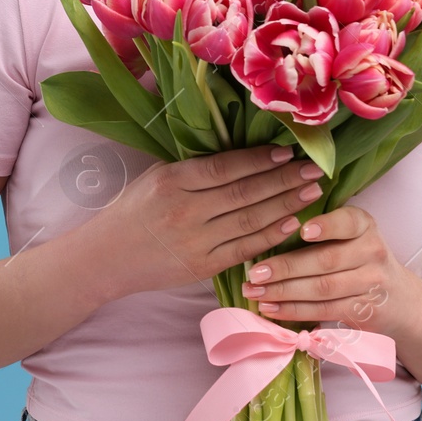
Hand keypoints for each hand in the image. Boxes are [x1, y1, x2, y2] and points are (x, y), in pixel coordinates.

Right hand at [87, 144, 327, 298]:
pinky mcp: (202, 267)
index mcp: (171, 182)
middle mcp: (185, 211)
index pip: (224, 168)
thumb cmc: (132, 211)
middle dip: (284, 180)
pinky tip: (292, 222)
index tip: (286, 153)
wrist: (107, 258)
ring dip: (286, 204)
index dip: (259, 160)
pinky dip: (271, 235)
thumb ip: (194, 169)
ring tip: (312, 191)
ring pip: (250, 220)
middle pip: (245, 193)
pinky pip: (245, 248)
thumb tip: (241, 155)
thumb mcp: (156, 177)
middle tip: (315, 169)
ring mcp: (195, 242)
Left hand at [239, 204, 417, 337]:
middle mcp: (372, 251)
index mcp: (365, 225)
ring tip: (253, 292)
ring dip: (283, 292)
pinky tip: (270, 309)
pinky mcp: (365, 311)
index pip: (348, 222)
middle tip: (254, 272)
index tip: (301, 231)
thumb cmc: (359, 259)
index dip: (325, 226)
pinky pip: (324, 310)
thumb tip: (267, 230)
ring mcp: (371, 283)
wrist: (401, 301)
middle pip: (325, 261)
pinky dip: (294, 311)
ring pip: (322, 289)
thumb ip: (321, 229)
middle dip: (285, 268)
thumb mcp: (351, 235)